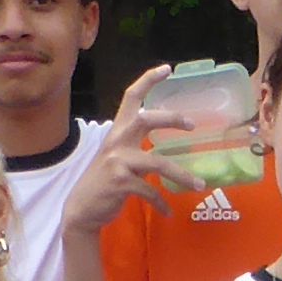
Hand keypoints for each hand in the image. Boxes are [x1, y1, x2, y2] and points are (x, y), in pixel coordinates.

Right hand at [64, 63, 202, 235]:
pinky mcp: (120, 182)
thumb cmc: (104, 183)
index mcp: (116, 132)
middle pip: (146, 118)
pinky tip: (168, 211)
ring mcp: (117, 161)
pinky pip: (150, 191)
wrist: (82, 210)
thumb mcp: (117, 158)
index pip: (131, 97)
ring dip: (181, 175)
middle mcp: (116, 142)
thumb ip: (135, 147)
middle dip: (171, 118)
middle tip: (192, 124)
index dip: (148, 80)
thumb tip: (163, 147)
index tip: (167, 69)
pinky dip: (161, 203)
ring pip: (158, 162)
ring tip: (199, 185)